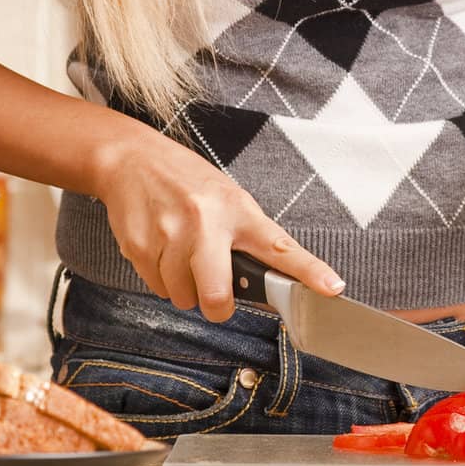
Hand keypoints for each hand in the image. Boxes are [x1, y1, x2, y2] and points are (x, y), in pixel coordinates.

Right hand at [89, 127, 344, 320]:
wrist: (132, 158)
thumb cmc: (188, 182)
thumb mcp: (228, 198)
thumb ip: (249, 237)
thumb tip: (274, 283)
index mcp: (238, 209)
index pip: (280, 246)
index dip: (308, 271)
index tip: (332, 287)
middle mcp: (206, 222)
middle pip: (217, 295)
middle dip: (218, 307)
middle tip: (216, 298)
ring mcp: (169, 234)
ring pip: (183, 297)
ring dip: (185, 289)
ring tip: (183, 256)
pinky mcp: (138, 245)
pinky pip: (157, 288)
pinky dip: (162, 280)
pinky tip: (162, 250)